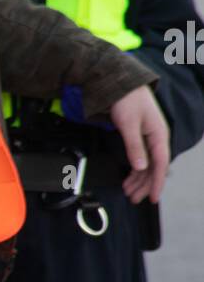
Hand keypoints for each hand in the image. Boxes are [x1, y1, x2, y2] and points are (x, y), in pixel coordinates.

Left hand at [109, 86, 169, 203]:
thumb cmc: (126, 100)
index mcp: (159, 135)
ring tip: (128, 192)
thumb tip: (141, 167)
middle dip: (144, 185)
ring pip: (147, 164)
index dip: (157, 183)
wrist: (121, 82)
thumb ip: (135, 146)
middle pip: (154, 167)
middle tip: (133, 199)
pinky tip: (129, 178)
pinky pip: (141, 157)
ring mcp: (149, 138)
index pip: (160, 164)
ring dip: (138, 179)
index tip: (153, 198)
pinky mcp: (141, 136)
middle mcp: (157, 138)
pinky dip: (135, 169)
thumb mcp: (128, 124)